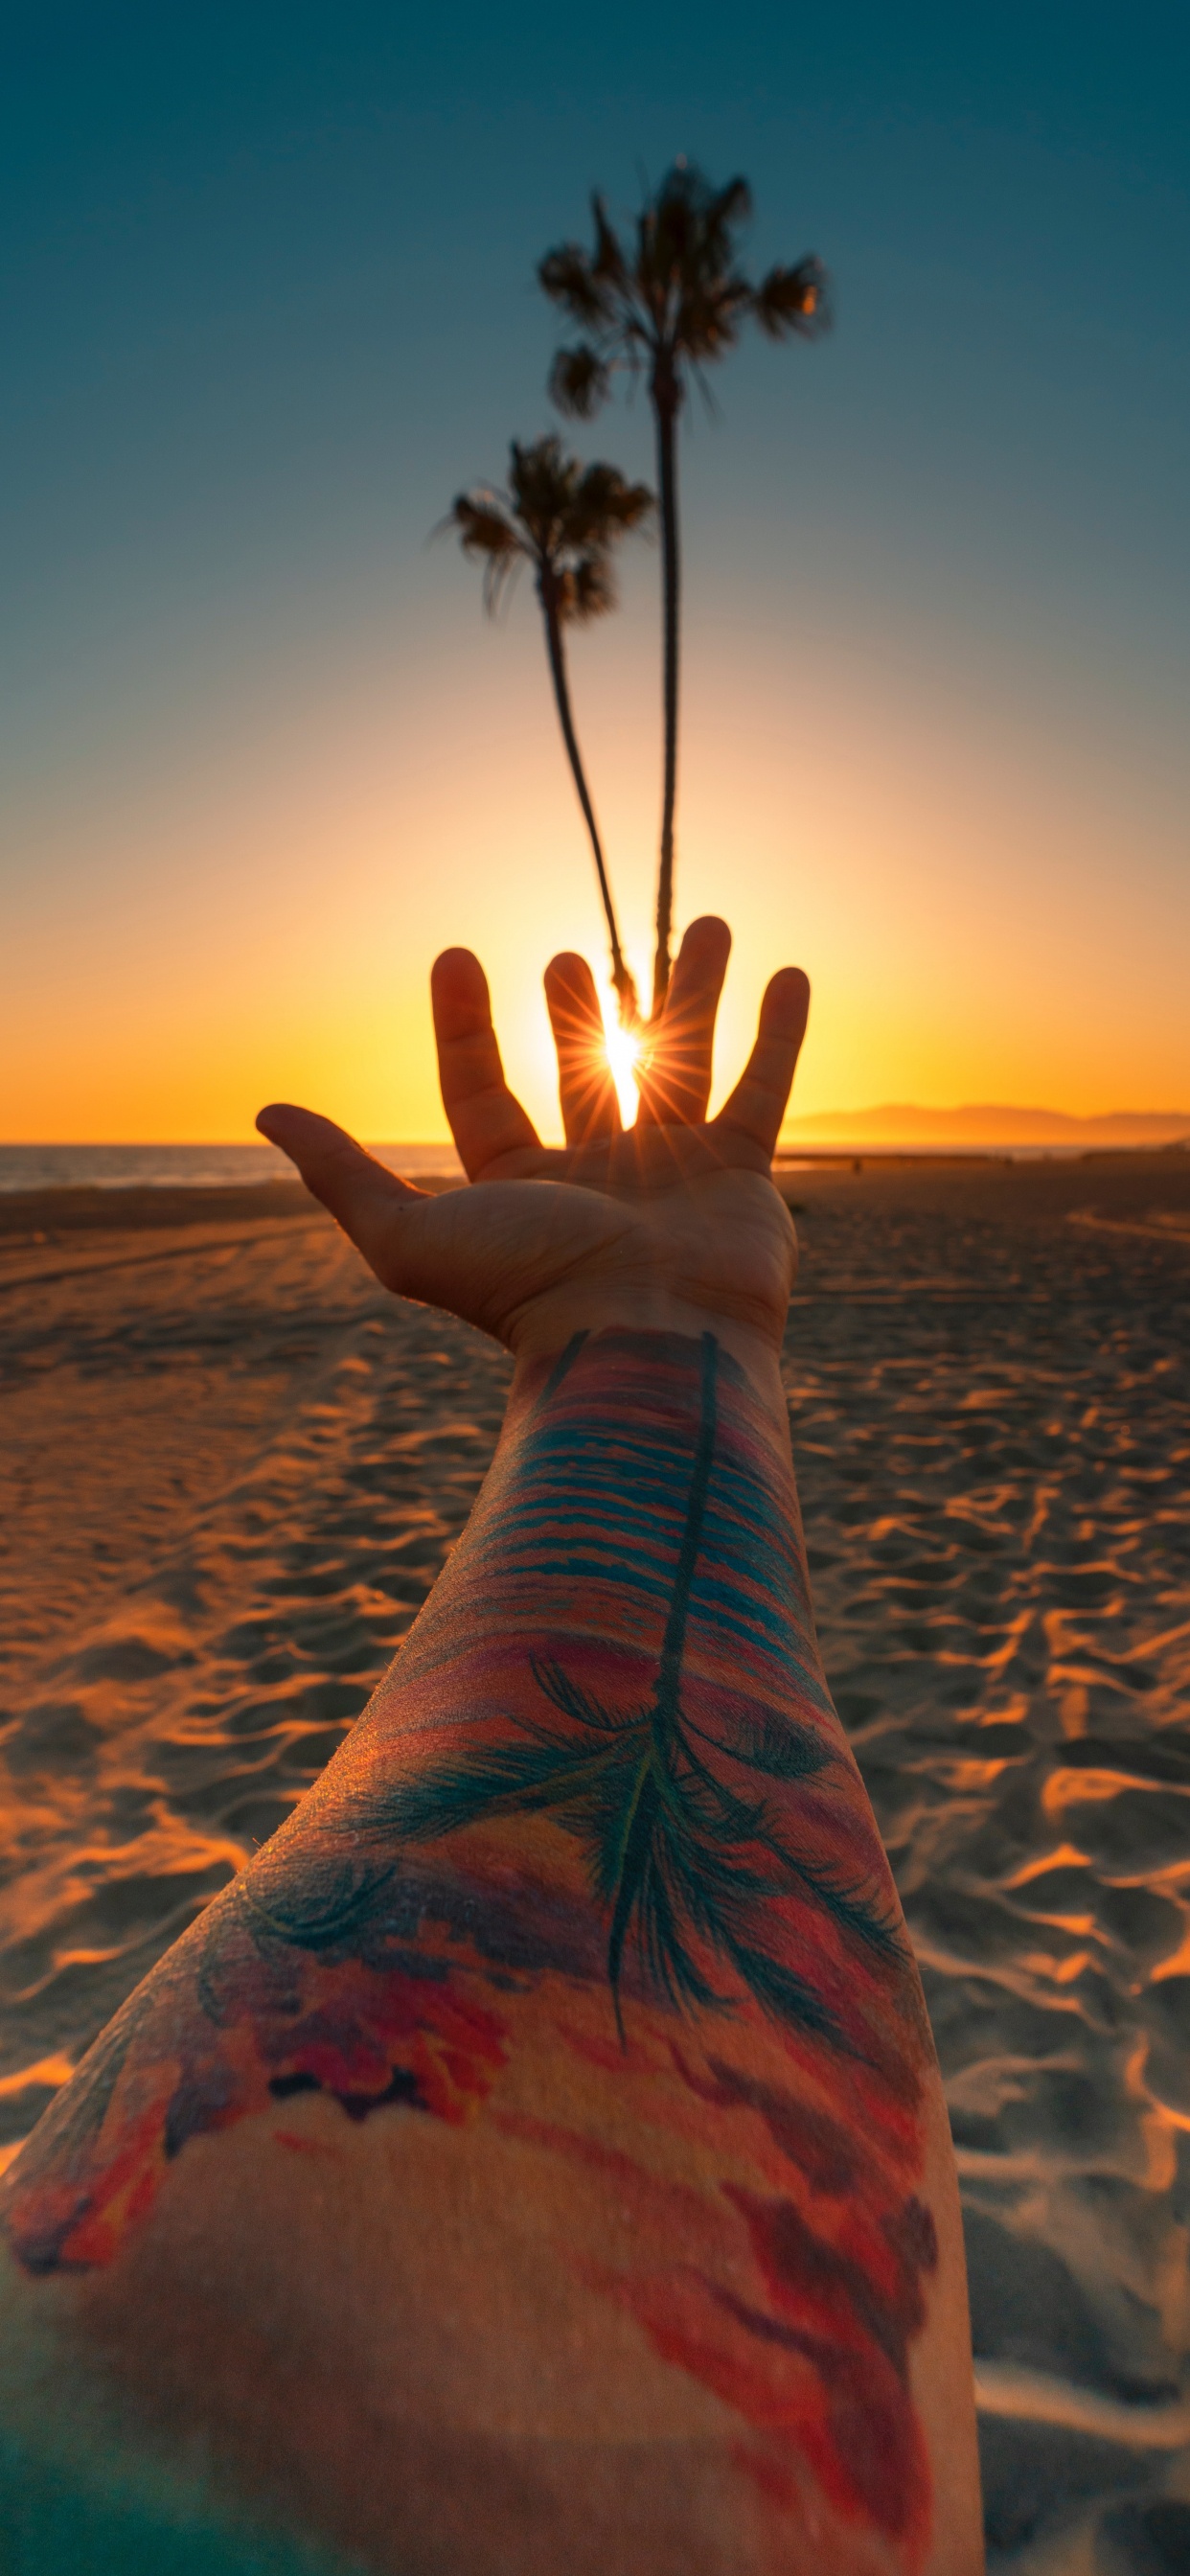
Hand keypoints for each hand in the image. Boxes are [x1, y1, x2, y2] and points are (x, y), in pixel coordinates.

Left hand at [257, 918, 808, 1379]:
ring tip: (704, 925)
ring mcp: (672, 1175)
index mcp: (517, 1189)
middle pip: (580, 1076)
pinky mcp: (741, 1178)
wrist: (645, 1342)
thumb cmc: (528, 1292)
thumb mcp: (408, 1236)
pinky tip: (788, 975)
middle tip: (565, 956)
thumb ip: (342, 1174)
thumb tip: (267, 1112)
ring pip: (678, 1065)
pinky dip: (779, 1035)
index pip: (480, 1093)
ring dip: (689, 995)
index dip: (463, 1026)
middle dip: (574, 1016)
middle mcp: (594, 1180)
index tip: (455, 953)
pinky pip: (764, 1091)